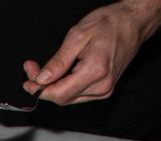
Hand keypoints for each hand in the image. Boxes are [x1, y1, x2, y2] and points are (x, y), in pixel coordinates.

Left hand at [20, 2, 149, 105]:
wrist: (133, 23)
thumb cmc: (109, 24)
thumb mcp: (77, 36)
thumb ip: (58, 62)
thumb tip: (41, 79)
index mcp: (95, 71)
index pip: (59, 93)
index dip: (39, 89)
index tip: (28, 80)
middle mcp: (102, 86)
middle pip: (62, 98)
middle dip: (43, 87)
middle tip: (33, 71)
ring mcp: (105, 90)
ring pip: (69, 98)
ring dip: (53, 88)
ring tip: (43, 72)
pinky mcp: (105, 89)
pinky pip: (78, 95)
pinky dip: (65, 87)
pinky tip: (60, 75)